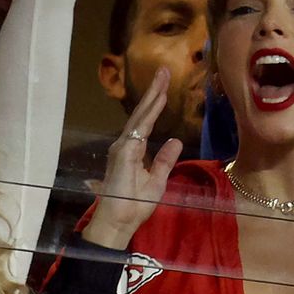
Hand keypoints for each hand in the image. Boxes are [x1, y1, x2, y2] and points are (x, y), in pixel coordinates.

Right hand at [83, 68, 182, 249]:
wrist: (117, 222)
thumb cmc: (133, 206)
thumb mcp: (156, 181)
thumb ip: (164, 161)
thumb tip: (175, 141)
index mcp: (132, 151)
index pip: (146, 122)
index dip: (155, 103)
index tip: (165, 85)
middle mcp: (125, 145)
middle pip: (142, 113)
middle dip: (153, 91)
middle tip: (164, 70)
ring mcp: (122, 147)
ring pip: (140, 116)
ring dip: (152, 96)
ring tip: (162, 77)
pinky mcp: (124, 152)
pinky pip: (139, 128)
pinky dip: (149, 113)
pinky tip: (157, 100)